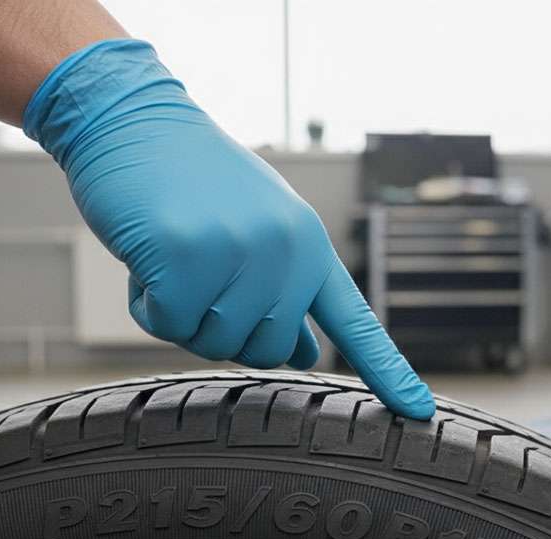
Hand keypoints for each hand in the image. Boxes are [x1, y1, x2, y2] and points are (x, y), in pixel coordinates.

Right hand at [24, 40, 433, 418]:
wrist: (133, 118)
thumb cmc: (190, 177)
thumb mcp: (256, 227)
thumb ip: (284, 287)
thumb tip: (302, 353)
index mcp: (309, 244)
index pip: (355, 321)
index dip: (388, 370)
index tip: (418, 409)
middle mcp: (285, 249)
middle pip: (263, 351)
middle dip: (222, 329)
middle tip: (198, 277)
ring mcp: (238, 252)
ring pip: (211, 342)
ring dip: (180, 316)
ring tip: (172, 257)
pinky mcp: (186, 257)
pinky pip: (167, 325)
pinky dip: (146, 304)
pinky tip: (144, 259)